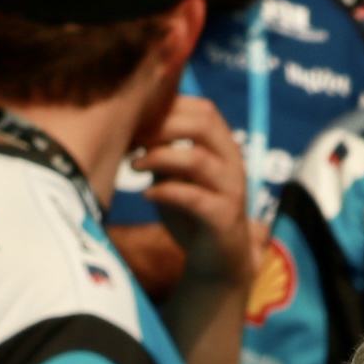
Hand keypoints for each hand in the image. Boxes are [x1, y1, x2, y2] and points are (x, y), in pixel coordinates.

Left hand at [131, 94, 253, 295]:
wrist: (217, 258)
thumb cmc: (191, 210)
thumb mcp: (173, 173)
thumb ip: (161, 149)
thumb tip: (131, 122)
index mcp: (223, 145)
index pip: (202, 109)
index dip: (167, 106)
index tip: (134, 117)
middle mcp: (233, 161)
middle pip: (203, 123)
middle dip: (161, 125)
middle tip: (130, 138)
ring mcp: (232, 188)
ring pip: (197, 158)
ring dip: (158, 157)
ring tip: (132, 166)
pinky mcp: (224, 217)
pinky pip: (194, 197)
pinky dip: (164, 191)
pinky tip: (146, 194)